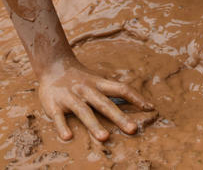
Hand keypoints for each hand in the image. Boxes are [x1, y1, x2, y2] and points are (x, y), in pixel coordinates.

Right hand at [39, 56, 155, 141]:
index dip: (136, 98)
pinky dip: (62, 126)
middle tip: (133, 129)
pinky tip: (67, 137)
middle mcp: (86, 89)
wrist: (52, 64)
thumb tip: (132, 101)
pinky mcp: (54, 104)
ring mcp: (70, 97)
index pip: (121, 89)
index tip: (150, 108)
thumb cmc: (79, 77)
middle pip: (105, 104)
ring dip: (94, 124)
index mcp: (98, 83)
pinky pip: (58, 117)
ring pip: (83, 111)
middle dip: (119, 117)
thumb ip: (110, 91)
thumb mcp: (96, 79)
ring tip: (104, 138)